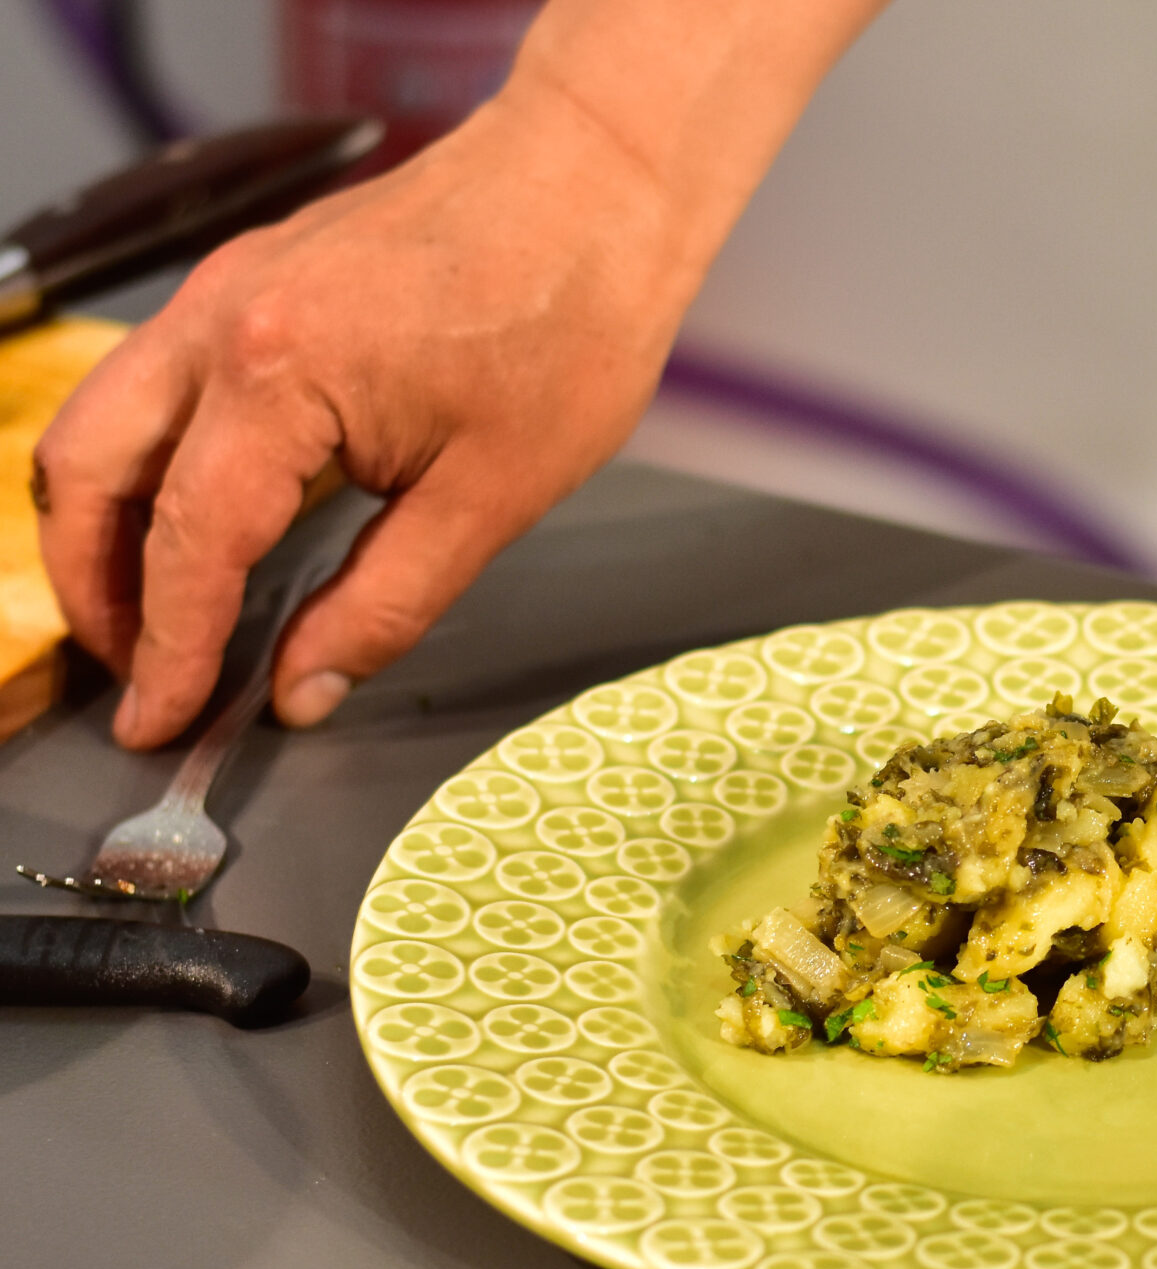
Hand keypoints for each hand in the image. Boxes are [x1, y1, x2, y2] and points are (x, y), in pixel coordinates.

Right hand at [32, 0, 888, 749]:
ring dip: (106, 526)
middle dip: (96, 589)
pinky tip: (203, 525)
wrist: (595, 185)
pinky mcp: (245, 280)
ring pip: (103, 424)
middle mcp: (219, 323)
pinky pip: (154, 386)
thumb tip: (304, 688)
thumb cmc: (568, 320)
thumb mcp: (493, 497)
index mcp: (276, 376)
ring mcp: (222, 290)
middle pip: (89, 475)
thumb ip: (385, 603)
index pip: (186, 543)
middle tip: (145, 675)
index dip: (167, 649)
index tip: (157, 722)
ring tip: (160, 616)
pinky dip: (148, 465)